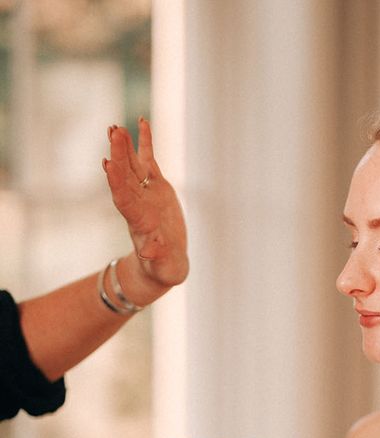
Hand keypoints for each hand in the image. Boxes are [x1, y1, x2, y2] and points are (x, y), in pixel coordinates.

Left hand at [102, 118, 188, 292]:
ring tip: (116, 126)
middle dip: (119, 154)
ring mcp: (145, 193)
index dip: (116, 181)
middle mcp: (137, 202)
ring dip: (125, 145)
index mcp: (137, 220)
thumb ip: (155, 257)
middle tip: (113, 132)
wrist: (165, 262)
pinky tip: (142, 123)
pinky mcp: (157, 187)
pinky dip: (146, 143)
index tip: (109, 163)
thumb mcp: (161, 265)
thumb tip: (150, 253)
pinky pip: (149, 161)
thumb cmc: (162, 267)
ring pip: (133, 165)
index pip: (123, 197)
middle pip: (124, 175)